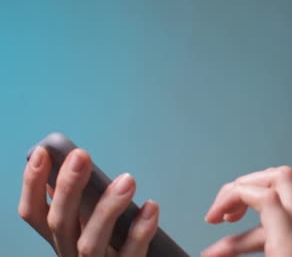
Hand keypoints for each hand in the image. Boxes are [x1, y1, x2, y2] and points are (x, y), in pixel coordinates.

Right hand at [18, 146, 159, 256]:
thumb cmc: (115, 247)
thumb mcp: (90, 227)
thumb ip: (79, 205)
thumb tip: (66, 171)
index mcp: (62, 238)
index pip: (35, 213)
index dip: (32, 185)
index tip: (42, 153)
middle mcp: (71, 255)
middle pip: (60, 224)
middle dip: (68, 188)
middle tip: (81, 155)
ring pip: (90, 243)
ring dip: (108, 208)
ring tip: (127, 180)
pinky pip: (131, 254)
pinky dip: (141, 231)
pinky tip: (150, 207)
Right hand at [202, 166, 291, 256]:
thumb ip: (237, 255)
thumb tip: (212, 256)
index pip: (261, 195)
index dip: (230, 198)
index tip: (213, 219)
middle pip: (279, 178)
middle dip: (246, 187)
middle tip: (226, 214)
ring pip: (290, 199)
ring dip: (258, 214)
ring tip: (231, 248)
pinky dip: (280, 224)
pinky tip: (265, 249)